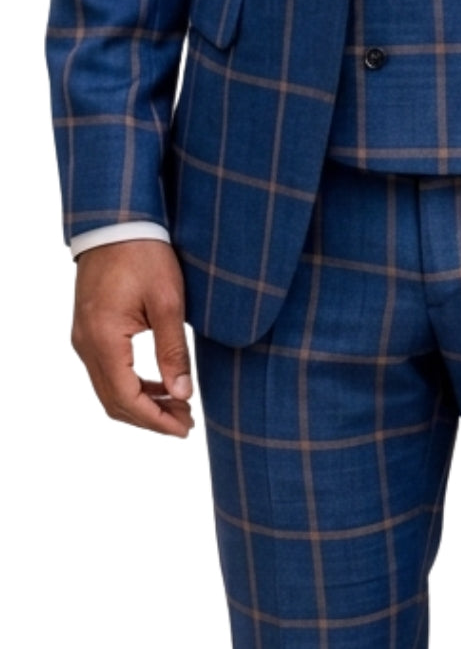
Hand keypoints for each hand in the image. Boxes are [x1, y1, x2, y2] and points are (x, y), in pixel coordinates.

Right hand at [71, 239, 194, 436]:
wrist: (117, 219)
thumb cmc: (145, 253)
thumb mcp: (168, 301)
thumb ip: (173, 351)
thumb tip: (182, 393)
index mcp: (104, 340)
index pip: (126, 400)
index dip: (156, 421)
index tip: (185, 428)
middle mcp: (86, 344)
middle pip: (114, 401)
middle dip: (150, 417)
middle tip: (187, 421)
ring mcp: (84, 337)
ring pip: (109, 389)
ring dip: (141, 403)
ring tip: (178, 405)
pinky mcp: (89, 328)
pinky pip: (106, 370)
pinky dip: (131, 384)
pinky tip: (159, 384)